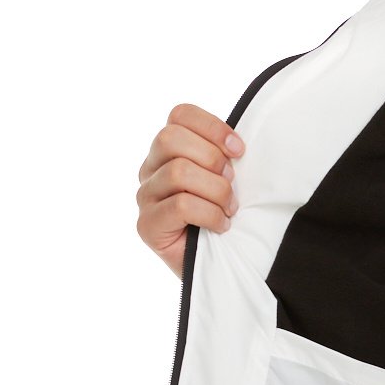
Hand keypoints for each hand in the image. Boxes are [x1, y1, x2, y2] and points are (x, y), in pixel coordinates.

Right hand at [137, 103, 244, 277]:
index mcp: (167, 151)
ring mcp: (145, 198)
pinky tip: (221, 227)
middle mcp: (149, 171)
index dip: (212, 127)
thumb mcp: (227, 179)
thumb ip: (222, 156)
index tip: (240, 150)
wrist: (223, 269)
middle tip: (232, 184)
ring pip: (178, 172)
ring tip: (229, 210)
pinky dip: (210, 215)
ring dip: (216, 191)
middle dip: (212, 159)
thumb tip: (237, 144)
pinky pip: (180, 205)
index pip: (179, 115)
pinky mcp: (147, 226)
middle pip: (170, 138)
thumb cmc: (226, 219)